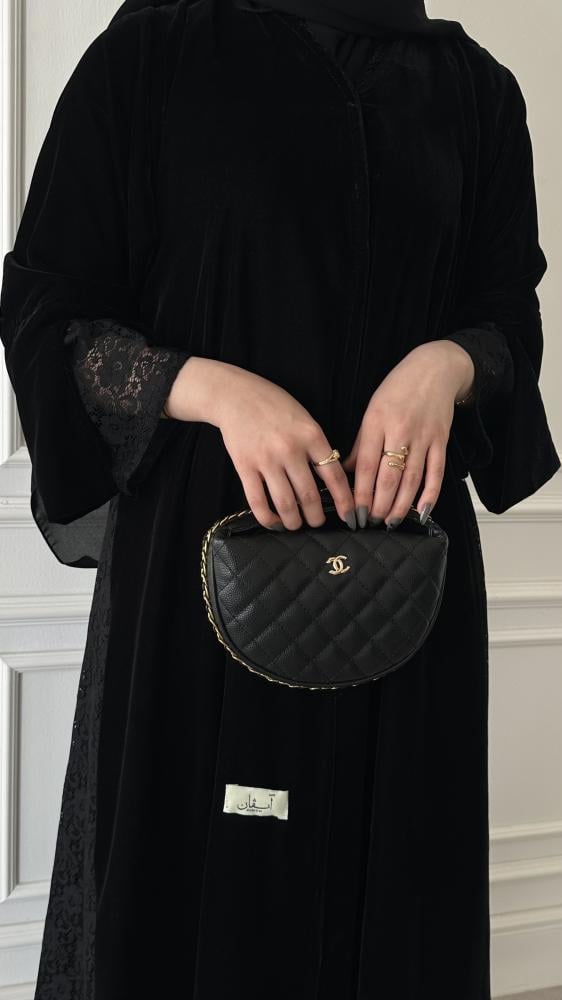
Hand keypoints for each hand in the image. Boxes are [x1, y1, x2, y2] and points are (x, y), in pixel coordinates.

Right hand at [165, 356, 355, 529]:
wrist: (235, 395)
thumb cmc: (274, 405)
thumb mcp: (305, 419)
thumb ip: (317, 446)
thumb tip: (330, 479)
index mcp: (311, 435)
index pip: (334, 476)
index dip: (344, 501)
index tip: (350, 515)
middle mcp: (291, 449)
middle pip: (310, 496)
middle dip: (317, 518)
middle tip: (318, 523)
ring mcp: (266, 459)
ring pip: (286, 503)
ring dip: (294, 522)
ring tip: (296, 525)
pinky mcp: (244, 466)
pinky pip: (258, 501)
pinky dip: (268, 518)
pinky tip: (274, 522)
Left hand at [340, 340, 474, 526]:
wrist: (435, 368)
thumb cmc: (398, 388)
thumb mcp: (372, 410)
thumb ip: (361, 443)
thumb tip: (348, 473)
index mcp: (377, 422)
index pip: (367, 465)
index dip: (360, 493)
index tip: (354, 512)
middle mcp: (400, 430)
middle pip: (389, 477)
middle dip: (378, 505)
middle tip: (370, 522)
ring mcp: (423, 437)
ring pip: (412, 479)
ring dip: (401, 505)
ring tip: (390, 522)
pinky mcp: (441, 440)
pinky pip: (436, 473)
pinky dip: (430, 494)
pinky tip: (422, 511)